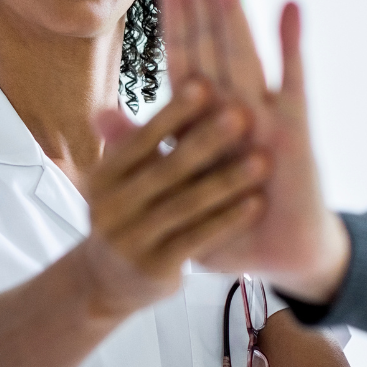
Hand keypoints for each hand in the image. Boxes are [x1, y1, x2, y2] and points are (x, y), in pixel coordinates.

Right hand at [75, 78, 267, 316]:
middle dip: (207, 141)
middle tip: (243, 114)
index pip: (141, 140)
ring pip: (187, 205)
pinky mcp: (156, 269)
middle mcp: (112, 209)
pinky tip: (256, 202)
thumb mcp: (117, 181)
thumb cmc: (127, 214)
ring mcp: (133, 241)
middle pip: (166, 170)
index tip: (206, 84)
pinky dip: (229, 219)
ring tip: (263, 160)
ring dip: (228, 181)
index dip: (174, 113)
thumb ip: (126, 144)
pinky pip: (199, 238)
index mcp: (103, 178)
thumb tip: (106, 108)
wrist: (108, 282)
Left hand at [159, 0, 348, 298]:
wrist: (280, 253)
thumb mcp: (174, 182)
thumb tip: (97, 112)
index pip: (184, 48)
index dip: (176, 7)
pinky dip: (289, 45)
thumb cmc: (228, 219)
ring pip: (242, 47)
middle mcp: (234, 101)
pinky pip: (291, 80)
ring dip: (233, 3)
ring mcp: (265, 110)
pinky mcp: (293, 129)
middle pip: (212, 35)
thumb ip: (141, 145)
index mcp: (204, 113)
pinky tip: (288, 6)